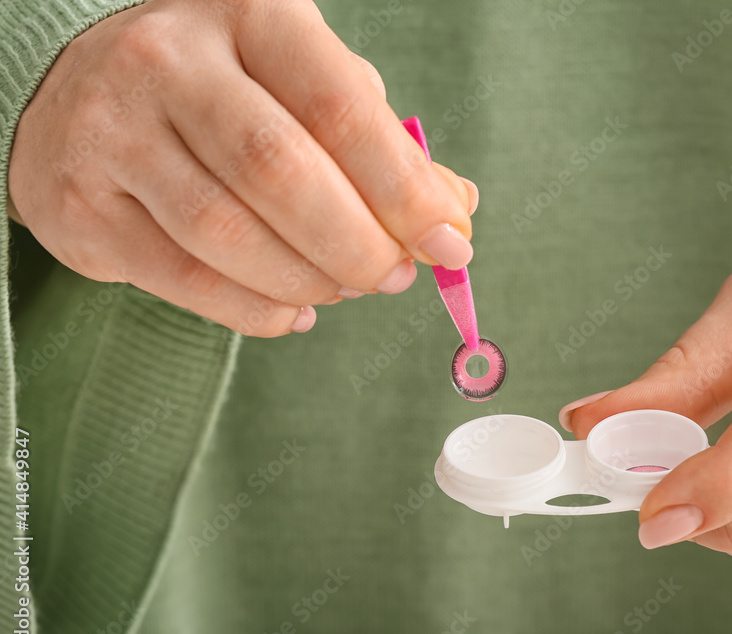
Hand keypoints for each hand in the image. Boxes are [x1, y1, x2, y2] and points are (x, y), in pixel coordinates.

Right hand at [9, 0, 476, 336]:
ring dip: (310, 281)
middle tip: (392, 276)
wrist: (83, 99)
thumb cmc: (228, 94)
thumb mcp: (306, 88)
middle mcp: (168, 60)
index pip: (340, 107)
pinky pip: (187, 281)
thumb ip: (381, 144)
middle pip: (282, 173)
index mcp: (249, 14)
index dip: (404, 188)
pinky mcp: (81, 208)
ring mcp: (112, 132)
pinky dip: (257, 310)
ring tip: (342, 288)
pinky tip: (291, 309)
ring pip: (229, 235)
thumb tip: (454, 210)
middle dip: (358, 245)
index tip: (450, 242)